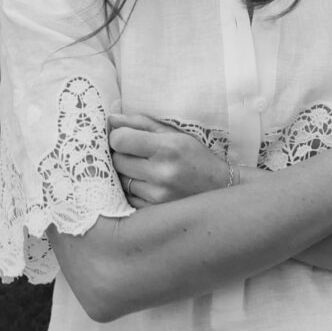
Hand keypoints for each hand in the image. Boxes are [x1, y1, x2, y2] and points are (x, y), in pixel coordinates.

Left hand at [109, 111, 230, 206]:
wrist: (221, 188)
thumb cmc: (195, 156)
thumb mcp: (174, 133)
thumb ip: (140, 123)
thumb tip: (111, 119)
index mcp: (167, 148)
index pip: (120, 140)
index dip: (117, 137)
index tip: (125, 137)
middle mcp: (161, 173)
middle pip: (117, 161)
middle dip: (121, 154)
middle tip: (134, 153)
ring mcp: (157, 196)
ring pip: (120, 180)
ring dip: (126, 173)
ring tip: (143, 169)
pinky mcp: (155, 211)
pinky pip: (127, 198)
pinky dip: (132, 189)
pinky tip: (146, 184)